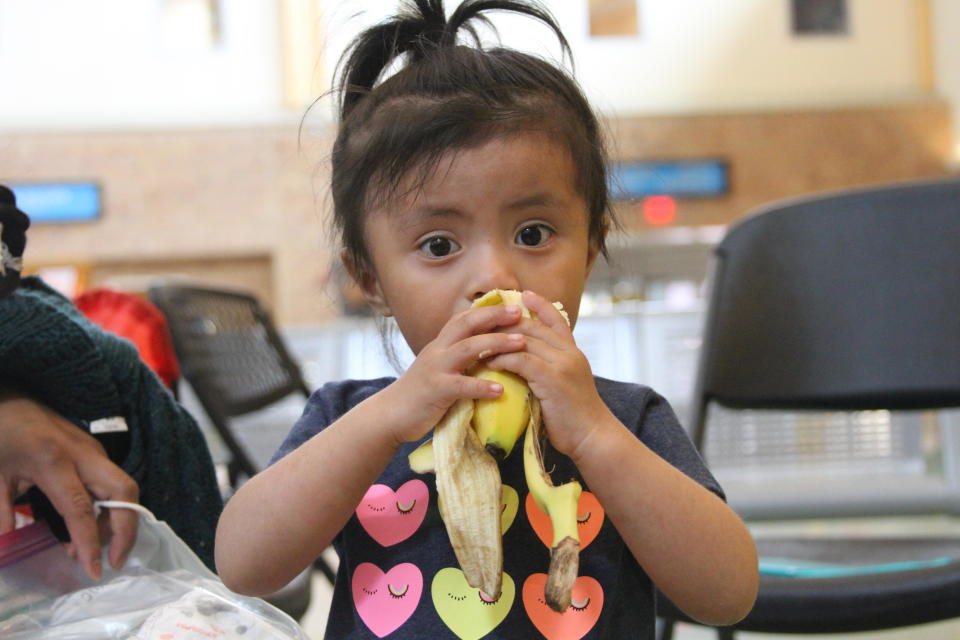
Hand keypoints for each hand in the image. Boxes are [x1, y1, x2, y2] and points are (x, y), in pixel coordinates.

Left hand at [0, 392, 138, 579]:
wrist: (11, 399)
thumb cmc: (2, 437)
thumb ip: (1, 516)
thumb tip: (6, 552)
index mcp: (53, 461)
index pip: (81, 509)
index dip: (90, 543)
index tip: (93, 570)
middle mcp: (83, 455)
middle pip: (124, 492)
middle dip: (127, 529)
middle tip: (116, 561)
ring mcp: (94, 452)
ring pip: (124, 488)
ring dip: (119, 521)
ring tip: (96, 549)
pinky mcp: (96, 453)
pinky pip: (113, 484)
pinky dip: (110, 509)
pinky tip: (90, 527)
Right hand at [384, 303, 527, 443]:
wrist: (390, 415)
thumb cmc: (421, 394)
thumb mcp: (439, 368)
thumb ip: (459, 359)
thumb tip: (488, 353)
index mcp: (441, 344)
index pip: (464, 318)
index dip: (488, 310)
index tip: (513, 305)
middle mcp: (438, 351)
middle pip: (467, 324)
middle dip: (494, 316)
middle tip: (520, 314)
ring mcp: (435, 369)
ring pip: (467, 348)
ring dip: (496, 343)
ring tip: (520, 344)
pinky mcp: (435, 390)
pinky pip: (461, 386)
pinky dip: (481, 386)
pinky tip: (500, 390)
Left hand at [484, 290, 611, 456]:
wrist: (593, 437)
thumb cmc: (575, 419)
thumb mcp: (566, 387)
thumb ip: (552, 371)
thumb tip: (529, 368)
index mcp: (574, 353)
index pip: (557, 320)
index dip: (540, 306)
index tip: (524, 294)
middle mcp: (570, 353)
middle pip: (534, 326)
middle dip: (507, 322)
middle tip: (483, 322)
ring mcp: (562, 364)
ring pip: (525, 340)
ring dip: (499, 340)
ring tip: (478, 341)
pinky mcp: (552, 378)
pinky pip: (521, 360)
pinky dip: (502, 358)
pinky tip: (488, 361)